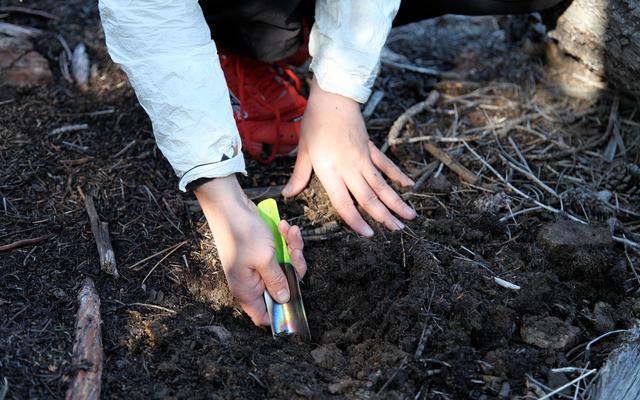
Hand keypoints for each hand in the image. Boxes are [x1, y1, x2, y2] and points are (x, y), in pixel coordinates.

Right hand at [194, 176, 306, 324]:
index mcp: (248, 291)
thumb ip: (277, 281)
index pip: (264, 315)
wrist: (230, 205)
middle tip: (295, 253)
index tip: (296, 301)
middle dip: (294, 270)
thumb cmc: (242, 232)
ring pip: (284, 267)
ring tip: (291, 232)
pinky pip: (281, 252)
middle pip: (282, 288)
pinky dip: (286, 240)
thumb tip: (285, 299)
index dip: (280, 313)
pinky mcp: (262, 252)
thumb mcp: (264, 259)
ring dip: (292, 249)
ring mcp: (257, 266)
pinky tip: (285, 227)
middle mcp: (252, 282)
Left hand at [282, 79, 415, 236]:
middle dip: (384, 216)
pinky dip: (398, 176)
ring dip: (396, 201)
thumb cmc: (315, 124)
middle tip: (398, 231)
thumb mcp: (303, 151)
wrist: (333, 98)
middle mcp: (350, 168)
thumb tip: (287, 194)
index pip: (344, 203)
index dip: (356, 221)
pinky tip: (408, 186)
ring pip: (382, 185)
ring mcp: (364, 159)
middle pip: (369, 197)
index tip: (368, 234)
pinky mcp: (370, 149)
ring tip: (409, 216)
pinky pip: (386, 165)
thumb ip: (299, 176)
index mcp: (331, 172)